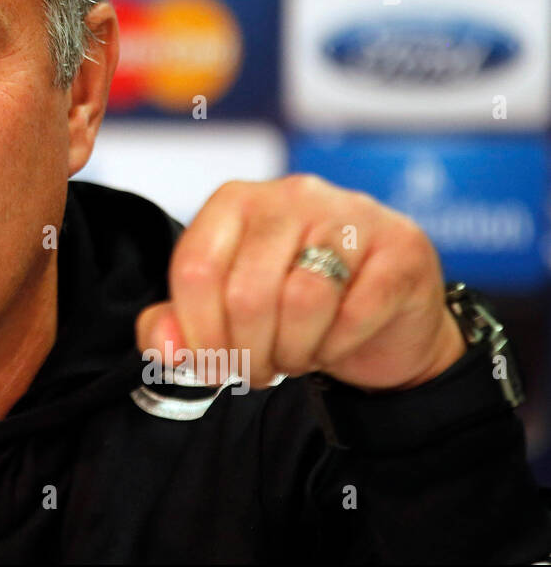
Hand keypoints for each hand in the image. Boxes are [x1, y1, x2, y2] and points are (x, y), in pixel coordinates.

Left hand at [135, 173, 465, 392]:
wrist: (386, 318)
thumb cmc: (291, 309)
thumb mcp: (223, 316)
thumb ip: (175, 328)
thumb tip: (165, 348)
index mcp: (235, 201)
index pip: (195, 268)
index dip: (197, 332)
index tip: (212, 364)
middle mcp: (291, 195)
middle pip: (247, 292)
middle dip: (248, 352)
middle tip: (258, 371)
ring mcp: (351, 215)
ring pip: (303, 300)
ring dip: (293, 351)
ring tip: (295, 356)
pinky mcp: (401, 246)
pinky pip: (356, 312)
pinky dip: (338, 346)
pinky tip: (335, 344)